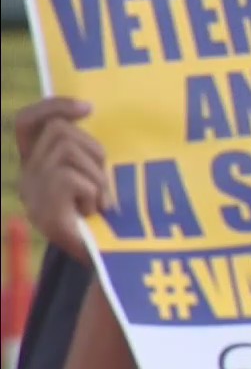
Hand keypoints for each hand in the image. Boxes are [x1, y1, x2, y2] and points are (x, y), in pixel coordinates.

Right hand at [15, 98, 109, 263]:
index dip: (52, 106)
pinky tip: (92, 212)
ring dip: (96, 174)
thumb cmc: (105, 217)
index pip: (28, 121)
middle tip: (101, 184)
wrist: (106, 263)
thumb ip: (84, 150)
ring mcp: (32, 192)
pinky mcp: (43, 208)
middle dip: (92, 151)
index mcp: (36, 165)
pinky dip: (93, 193)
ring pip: (68, 149)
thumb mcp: (93, 176)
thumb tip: (90, 110)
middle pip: (60, 130)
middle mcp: (26, 176)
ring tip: (98, 202)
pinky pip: (74, 178)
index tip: (88, 108)